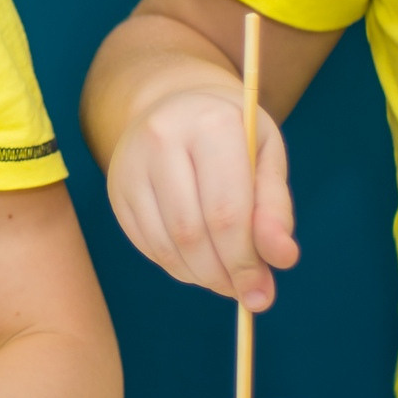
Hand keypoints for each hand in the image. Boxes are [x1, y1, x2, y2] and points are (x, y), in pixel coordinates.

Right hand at [103, 84, 298, 307]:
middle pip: (192, 232)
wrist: (176, 104)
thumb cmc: (232, 134)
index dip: (245, 261)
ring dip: (199, 276)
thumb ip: (275, 208)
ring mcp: (132, 165)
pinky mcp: (116, 188)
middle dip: (223, 274)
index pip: (226, 212)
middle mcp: (163, 140)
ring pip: (166, 244)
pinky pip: (146, 244)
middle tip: (245, 293)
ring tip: (224, 279)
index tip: (262, 293)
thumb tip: (282, 259)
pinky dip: (176, 266)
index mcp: (210, 126)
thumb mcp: (266, 157)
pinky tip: (198, 263)